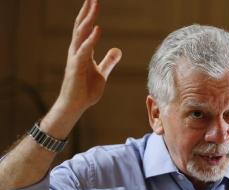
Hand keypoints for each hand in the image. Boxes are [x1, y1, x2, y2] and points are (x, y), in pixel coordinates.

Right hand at [58, 0, 121, 114]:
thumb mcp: (102, 73)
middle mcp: (77, 51)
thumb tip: (117, 50)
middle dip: (87, 11)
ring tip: (94, 6)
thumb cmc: (85, 90)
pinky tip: (97, 29)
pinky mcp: (77, 66)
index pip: (86, 29)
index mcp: (84, 52)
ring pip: (81, 34)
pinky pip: (84, 50)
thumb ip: (108, 61)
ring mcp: (76, 58)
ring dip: (88, 19)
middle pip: (82, 27)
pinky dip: (91, 39)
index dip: (90, 15)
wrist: (75, 105)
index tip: (94, 2)